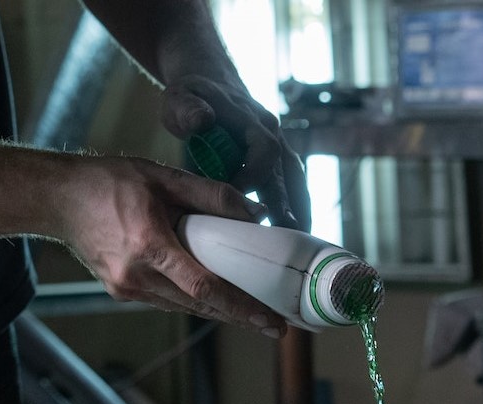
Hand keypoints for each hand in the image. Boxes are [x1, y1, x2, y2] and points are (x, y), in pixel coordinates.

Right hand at [56, 155, 286, 336]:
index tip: (269, 322)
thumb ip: (211, 196)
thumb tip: (252, 214)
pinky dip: (190, 297)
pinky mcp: (120, 291)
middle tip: (272, 323)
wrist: (59, 199)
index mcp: (149, 246)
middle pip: (199, 305)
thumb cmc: (107, 183)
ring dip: (216, 309)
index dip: (241, 307)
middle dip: (238, 315)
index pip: (205, 287)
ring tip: (249, 309)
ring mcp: (125, 288)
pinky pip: (165, 299)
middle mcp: (136, 276)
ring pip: (183, 306)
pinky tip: (209, 293)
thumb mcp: (163, 177)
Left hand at [160, 75, 311, 231]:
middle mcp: (272, 133)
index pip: (263, 152)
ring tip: (301, 243)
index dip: (253, 178)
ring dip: (300, 210)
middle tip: (288, 237)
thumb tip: (200, 120)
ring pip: (296, 181)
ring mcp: (277, 145)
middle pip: (288, 173)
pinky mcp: (275, 158)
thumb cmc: (191, 94)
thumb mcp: (181, 97)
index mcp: (251, 120)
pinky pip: (291, 184)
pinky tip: (293, 233)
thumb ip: (187, 109)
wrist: (209, 81)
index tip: (237, 204)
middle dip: (289, 206)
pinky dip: (295, 206)